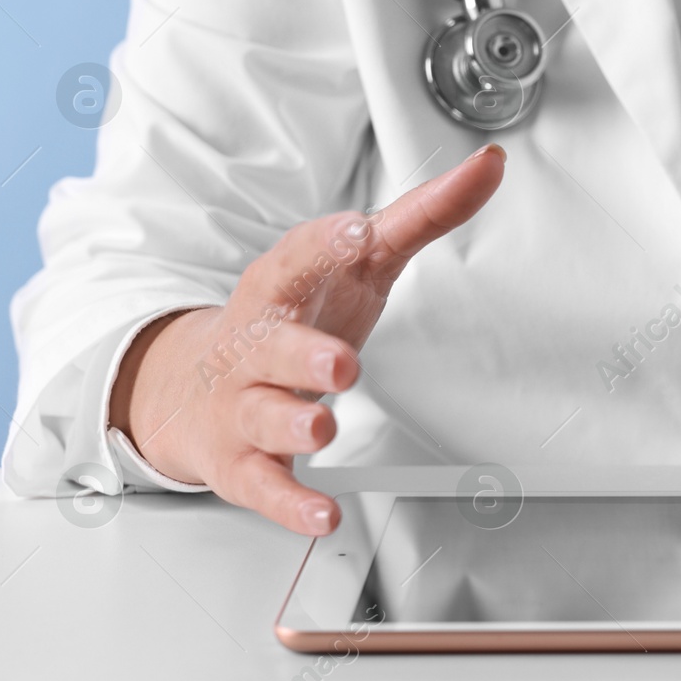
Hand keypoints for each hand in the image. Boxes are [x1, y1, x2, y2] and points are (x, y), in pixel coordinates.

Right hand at [110, 145, 505, 534]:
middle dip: (305, 354)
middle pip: (273, 347)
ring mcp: (244, 405)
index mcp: (283, 286)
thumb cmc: (293, 317)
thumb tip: (489, 167)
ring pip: (262, 416)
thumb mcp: (356, 263)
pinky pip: (263, 487)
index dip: (325, 246)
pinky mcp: (241, 463)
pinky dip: (292, 504)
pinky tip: (323, 514)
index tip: (355, 231)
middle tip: (342, 364)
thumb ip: (422, 216)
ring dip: (292, 423)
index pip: (299, 258)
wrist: (191, 389)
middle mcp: (257, 344)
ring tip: (322, 428)